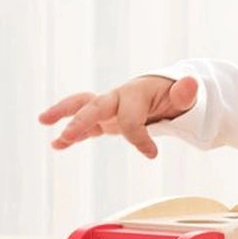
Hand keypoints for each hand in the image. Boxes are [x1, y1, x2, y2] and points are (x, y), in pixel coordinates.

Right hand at [38, 75, 197, 158]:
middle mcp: (116, 98)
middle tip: (68, 136)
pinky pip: (84, 125)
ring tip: (46, 125)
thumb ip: (185, 93)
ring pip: (81, 107)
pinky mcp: (104, 119)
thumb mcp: (183, 96)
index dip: (139, 138)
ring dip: (64, 116)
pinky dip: (70, 134)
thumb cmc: (172, 96)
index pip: (130, 119)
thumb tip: (191, 84)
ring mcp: (107, 108)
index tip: (152, 155)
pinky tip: (56, 145)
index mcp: (135, 94)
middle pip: (95, 106)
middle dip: (81, 121)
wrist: (162, 93)